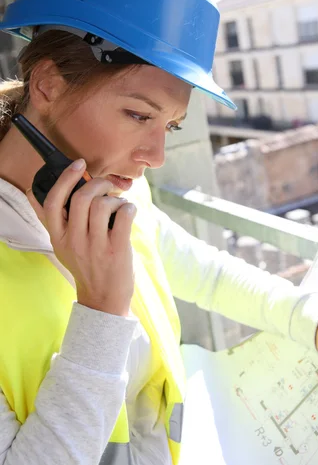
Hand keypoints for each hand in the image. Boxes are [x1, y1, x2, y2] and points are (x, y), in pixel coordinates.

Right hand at [27, 158, 136, 316]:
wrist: (104, 299)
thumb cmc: (87, 266)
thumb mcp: (63, 247)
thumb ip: (56, 221)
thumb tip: (42, 191)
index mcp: (58, 237)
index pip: (52, 202)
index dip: (65, 178)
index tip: (79, 165)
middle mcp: (74, 241)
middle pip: (81, 198)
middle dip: (98, 184)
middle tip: (107, 187)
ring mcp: (95, 246)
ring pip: (103, 204)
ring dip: (115, 198)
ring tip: (119, 206)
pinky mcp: (117, 250)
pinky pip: (123, 215)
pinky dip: (129, 208)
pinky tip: (129, 213)